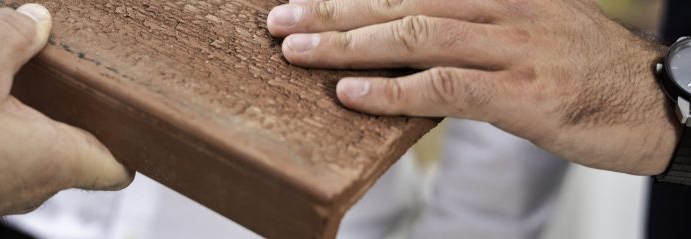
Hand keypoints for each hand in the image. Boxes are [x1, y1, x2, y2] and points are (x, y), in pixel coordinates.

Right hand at [0, 4, 130, 237]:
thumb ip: (10, 38)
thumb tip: (36, 19)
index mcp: (56, 160)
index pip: (119, 168)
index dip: (131, 141)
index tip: (128, 112)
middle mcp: (35, 185)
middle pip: (77, 150)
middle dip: (73, 110)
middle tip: (64, 71)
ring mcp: (0, 191)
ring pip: (34, 151)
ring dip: (29, 116)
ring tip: (12, 75)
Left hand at [267, 0, 675, 174]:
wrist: (661, 102)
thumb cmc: (587, 71)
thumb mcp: (532, 28)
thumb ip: (475, 27)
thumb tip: (406, 39)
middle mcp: (505, 7)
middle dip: (334, 9)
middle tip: (281, 20)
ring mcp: (516, 47)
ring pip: (415, 33)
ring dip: (347, 43)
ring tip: (296, 50)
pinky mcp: (525, 95)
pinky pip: (445, 86)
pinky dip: (392, 89)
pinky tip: (351, 93)